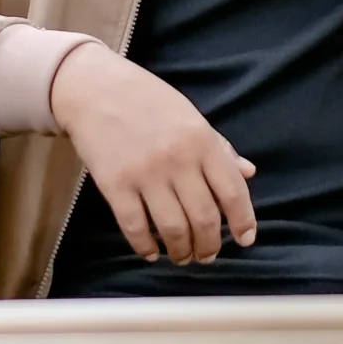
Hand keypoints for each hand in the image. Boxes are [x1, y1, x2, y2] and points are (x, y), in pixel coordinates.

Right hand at [50, 44, 255, 265]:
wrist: (94, 88)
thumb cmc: (147, 100)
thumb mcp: (190, 116)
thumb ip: (219, 147)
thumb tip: (248, 173)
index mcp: (202, 140)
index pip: (233, 191)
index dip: (243, 221)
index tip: (245, 240)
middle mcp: (178, 159)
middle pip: (204, 218)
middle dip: (209, 245)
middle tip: (206, 254)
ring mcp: (145, 173)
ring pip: (173, 230)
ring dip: (181, 251)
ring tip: (182, 256)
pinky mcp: (115, 185)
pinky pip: (135, 227)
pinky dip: (146, 246)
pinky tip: (151, 251)